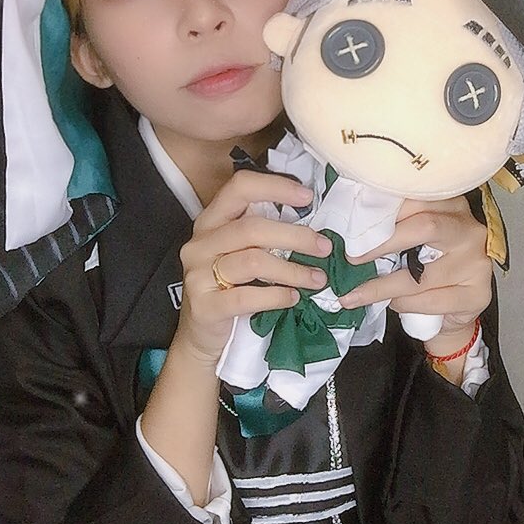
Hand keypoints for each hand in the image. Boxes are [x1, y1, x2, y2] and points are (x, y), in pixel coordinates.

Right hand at [173, 170, 332, 365]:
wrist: (201, 337)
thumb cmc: (228, 289)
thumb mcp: (239, 254)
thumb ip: (264, 234)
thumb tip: (314, 221)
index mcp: (211, 221)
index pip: (239, 187)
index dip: (275, 186)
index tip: (308, 196)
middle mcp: (200, 243)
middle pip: (252, 227)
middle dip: (295, 236)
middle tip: (325, 247)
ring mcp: (198, 274)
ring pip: (252, 261)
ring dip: (293, 269)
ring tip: (317, 278)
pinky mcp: (204, 306)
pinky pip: (246, 297)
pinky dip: (276, 296)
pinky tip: (293, 298)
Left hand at [338, 195, 491, 336]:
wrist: (454, 307)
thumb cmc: (427, 265)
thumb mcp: (412, 237)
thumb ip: (393, 225)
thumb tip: (351, 228)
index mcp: (450, 205)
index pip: (417, 197)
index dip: (383, 210)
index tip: (354, 224)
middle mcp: (468, 229)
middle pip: (424, 227)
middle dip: (383, 243)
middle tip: (352, 257)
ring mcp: (477, 263)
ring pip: (423, 274)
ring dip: (383, 286)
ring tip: (357, 293)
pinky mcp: (478, 294)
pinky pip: (431, 300)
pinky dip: (404, 304)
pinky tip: (391, 305)